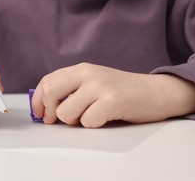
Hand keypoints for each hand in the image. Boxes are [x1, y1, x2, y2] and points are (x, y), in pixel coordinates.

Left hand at [32, 63, 194, 127]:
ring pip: (65, 113)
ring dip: (75, 121)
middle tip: (58, 120)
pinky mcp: (112, 101)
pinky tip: (105, 118)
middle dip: (50, 111)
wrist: (156, 92)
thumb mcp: (92, 82)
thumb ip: (70, 89)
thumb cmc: (121, 91)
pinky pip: (87, 122)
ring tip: (90, 115)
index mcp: (80, 69)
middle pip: (50, 93)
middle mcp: (87, 73)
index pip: (47, 81)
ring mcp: (99, 86)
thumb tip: (45, 109)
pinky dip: (93, 125)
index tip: (40, 114)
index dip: (38, 100)